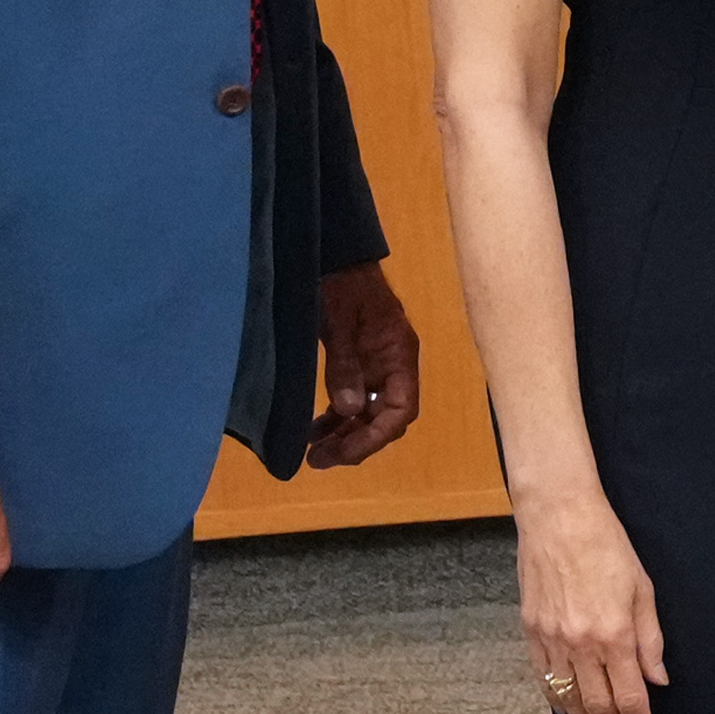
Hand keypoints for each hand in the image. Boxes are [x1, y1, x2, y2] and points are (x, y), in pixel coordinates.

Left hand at [310, 261, 423, 468]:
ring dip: (345, 434)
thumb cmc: (341, 282)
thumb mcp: (339, 322)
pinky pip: (354, 399)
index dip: (374, 437)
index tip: (342, 453)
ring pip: (368, 413)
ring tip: (314, 452)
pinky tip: (315, 429)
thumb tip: (348, 411)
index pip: (400, 411)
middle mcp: (394, 365)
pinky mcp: (360, 361)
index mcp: (399, 354)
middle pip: (385, 419)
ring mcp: (378, 364)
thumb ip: (344, 364)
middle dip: (356, 443)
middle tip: (319, 460)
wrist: (336, 253)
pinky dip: (338, 417)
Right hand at [518, 490, 671, 713]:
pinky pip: (544, 677)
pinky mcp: (531, 630)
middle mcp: (581, 643)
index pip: (631, 697)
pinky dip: (557, 700)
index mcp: (614, 634)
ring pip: (569, 697)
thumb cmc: (606, 545)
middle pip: (599, 705)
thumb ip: (650, 639)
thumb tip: (658, 679)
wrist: (557, 516)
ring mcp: (552, 639)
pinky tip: (567, 712)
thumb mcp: (642, 588)